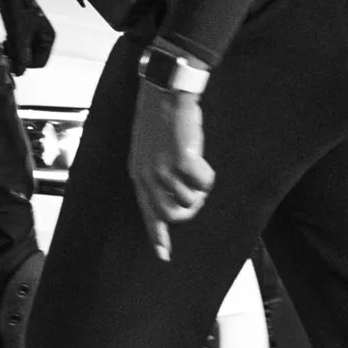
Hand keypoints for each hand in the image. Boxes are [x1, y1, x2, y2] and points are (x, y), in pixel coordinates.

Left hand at [0, 0, 55, 75]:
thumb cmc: (19, 8)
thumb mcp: (20, 34)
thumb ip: (21, 55)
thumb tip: (20, 73)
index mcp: (48, 38)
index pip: (40, 63)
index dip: (26, 64)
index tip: (15, 60)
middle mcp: (41, 38)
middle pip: (30, 59)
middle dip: (18, 57)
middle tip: (7, 52)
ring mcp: (31, 35)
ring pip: (22, 53)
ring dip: (13, 52)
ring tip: (5, 45)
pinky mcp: (21, 32)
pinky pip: (16, 46)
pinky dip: (10, 47)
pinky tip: (4, 41)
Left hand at [129, 81, 214, 260]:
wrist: (165, 92)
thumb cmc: (161, 118)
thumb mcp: (149, 150)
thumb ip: (155, 174)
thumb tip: (175, 198)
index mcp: (138, 174)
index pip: (147, 213)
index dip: (157, 235)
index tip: (164, 256)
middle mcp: (148, 176)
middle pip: (170, 214)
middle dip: (189, 210)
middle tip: (198, 196)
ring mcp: (163, 169)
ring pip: (189, 200)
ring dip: (200, 189)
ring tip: (198, 169)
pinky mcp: (181, 161)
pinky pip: (203, 183)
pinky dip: (208, 176)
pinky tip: (202, 160)